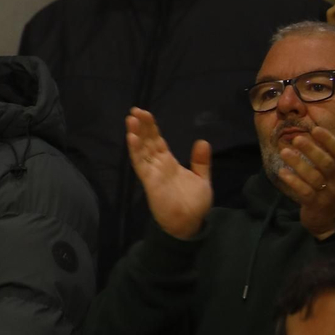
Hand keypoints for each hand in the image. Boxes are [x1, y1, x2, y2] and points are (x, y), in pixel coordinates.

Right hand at [125, 107, 212, 239]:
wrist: (190, 224)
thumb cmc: (194, 204)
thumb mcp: (202, 179)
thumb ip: (200, 161)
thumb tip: (202, 141)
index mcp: (168, 162)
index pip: (157, 141)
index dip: (152, 127)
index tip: (145, 113)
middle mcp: (157, 164)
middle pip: (148, 141)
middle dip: (142, 126)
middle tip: (135, 110)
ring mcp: (152, 172)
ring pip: (141, 149)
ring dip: (136, 134)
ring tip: (132, 119)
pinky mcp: (149, 180)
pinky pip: (140, 163)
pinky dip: (135, 150)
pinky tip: (132, 137)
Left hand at [276, 125, 334, 238]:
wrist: (332, 223)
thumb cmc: (327, 193)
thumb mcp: (331, 177)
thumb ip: (322, 160)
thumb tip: (304, 136)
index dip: (329, 140)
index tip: (316, 129)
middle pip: (326, 163)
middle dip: (312, 150)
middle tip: (296, 138)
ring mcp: (328, 194)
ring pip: (314, 177)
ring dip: (298, 163)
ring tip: (284, 152)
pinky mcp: (316, 205)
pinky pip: (305, 192)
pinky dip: (293, 182)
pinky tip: (282, 172)